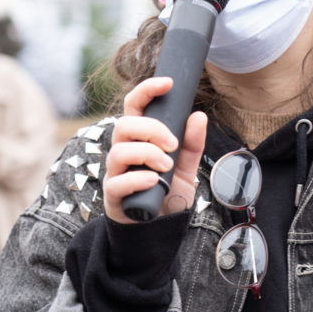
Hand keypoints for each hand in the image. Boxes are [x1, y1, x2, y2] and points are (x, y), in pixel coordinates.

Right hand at [103, 77, 206, 223]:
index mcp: (138, 139)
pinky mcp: (113, 197)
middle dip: (151, 129)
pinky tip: (155, 181)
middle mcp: (123, 151)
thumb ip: (192, 144)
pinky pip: (117, 183)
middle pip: (124, 125)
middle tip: (173, 143)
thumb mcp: (186, 167)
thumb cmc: (167, 192)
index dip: (147, 90)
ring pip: (119, 151)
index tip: (168, 83)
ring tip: (167, 166)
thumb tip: (199, 116)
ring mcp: (115, 173)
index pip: (134, 106)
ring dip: (147, 154)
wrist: (159, 228)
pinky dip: (138, 179)